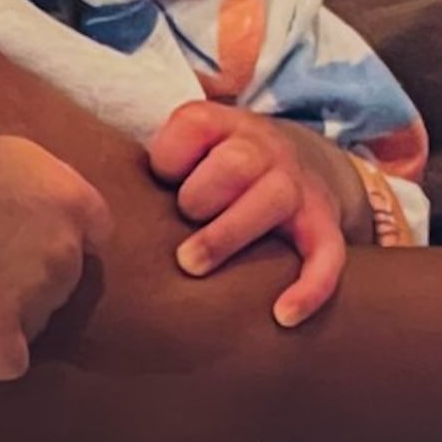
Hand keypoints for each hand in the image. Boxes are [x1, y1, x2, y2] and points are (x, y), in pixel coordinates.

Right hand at [0, 136, 110, 381]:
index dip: (62, 235)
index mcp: (73, 201)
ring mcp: (38, 293)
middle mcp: (67, 250)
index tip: (33, 236)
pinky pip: (7, 360)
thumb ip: (33, 182)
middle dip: (30, 274)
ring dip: (8, 310)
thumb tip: (26, 191)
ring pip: (34, 316)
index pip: (95, 229)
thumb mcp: (11, 154)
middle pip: (62, 275)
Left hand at [146, 105, 368, 326]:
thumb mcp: (191, 145)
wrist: (300, 166)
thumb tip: (114, 190)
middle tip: (172, 234)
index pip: (193, 126)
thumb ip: (157, 155)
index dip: (169, 158)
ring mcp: (296, 187)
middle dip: (200, 198)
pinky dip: (311, 284)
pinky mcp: (323, 224)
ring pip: (275, 199)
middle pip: (237, 162)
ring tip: (192, 266)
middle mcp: (264, 150)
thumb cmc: (217, 169)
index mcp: (224, 127)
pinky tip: (283, 315)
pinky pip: (327, 252)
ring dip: (229, 234)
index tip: (159, 182)